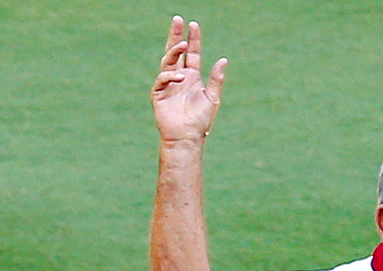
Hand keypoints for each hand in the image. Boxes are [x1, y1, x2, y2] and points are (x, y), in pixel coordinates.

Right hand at [151, 16, 227, 144]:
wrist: (187, 138)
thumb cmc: (200, 122)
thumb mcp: (212, 98)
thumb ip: (216, 79)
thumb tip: (223, 60)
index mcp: (192, 78)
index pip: (192, 54)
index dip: (193, 39)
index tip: (194, 24)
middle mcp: (179, 78)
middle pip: (176, 52)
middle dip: (176, 35)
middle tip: (178, 19)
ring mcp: (168, 84)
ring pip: (168, 61)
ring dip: (175, 50)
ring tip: (183, 44)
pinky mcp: (159, 94)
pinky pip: (162, 79)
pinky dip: (170, 75)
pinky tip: (180, 77)